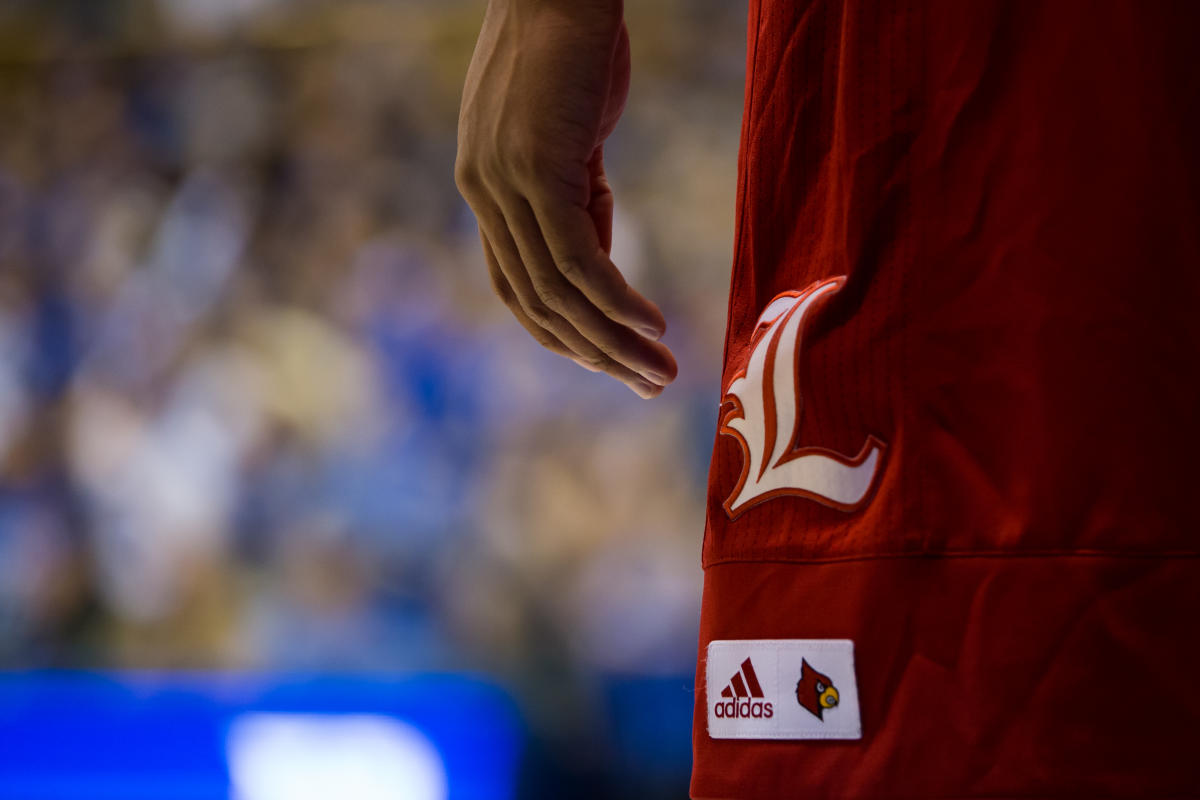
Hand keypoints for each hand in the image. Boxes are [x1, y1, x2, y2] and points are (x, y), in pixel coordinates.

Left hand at [455, 0, 676, 397]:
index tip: (609, 359)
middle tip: (647, 383)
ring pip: (559, 293)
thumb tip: (599, 246)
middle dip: (594, 353)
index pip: (516, 285)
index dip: (563, 332)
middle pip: (536, 303)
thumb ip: (576, 191)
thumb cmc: (575, 43)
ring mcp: (504, 185)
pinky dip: (616, 302)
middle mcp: (482, 193)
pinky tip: (651, 327)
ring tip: (660, 370)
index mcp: (484, 186)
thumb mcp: (571, 131)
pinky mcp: (537, 172)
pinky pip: (579, 261)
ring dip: (613, 341)